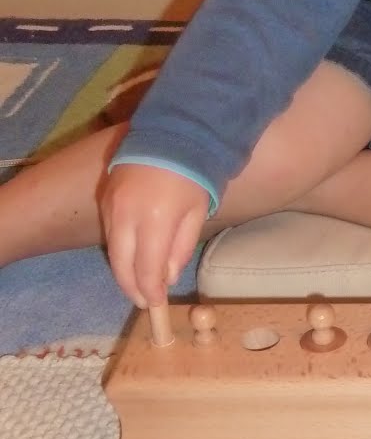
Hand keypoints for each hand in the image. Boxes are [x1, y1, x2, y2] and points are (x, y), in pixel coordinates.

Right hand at [100, 163, 210, 308]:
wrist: (170, 134)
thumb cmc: (193, 175)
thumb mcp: (196, 212)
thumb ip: (181, 247)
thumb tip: (168, 278)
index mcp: (156, 220)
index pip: (146, 268)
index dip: (149, 291)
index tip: (155, 304)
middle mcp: (128, 215)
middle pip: (122, 264)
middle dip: (131, 287)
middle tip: (142, 301)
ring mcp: (112, 205)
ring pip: (113, 249)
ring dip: (123, 270)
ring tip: (137, 284)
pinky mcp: (105, 197)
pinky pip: (109, 232)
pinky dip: (119, 248)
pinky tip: (130, 257)